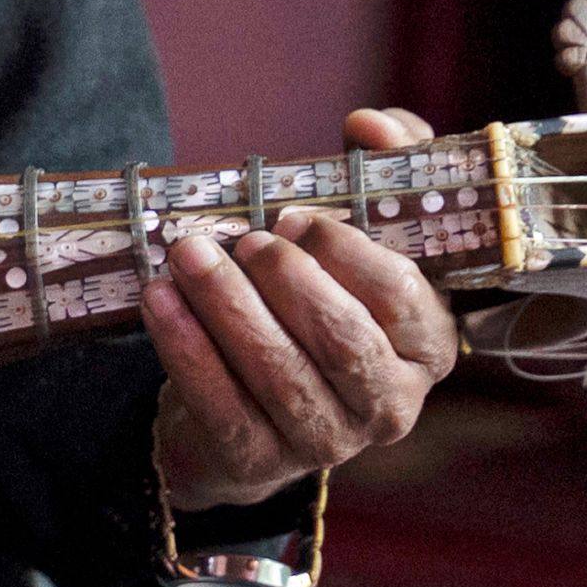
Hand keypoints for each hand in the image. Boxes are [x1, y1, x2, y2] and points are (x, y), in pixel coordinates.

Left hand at [145, 107, 459, 509]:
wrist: (248, 402)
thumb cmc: (316, 299)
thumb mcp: (356, 232)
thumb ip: (383, 166)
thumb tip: (370, 124)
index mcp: (427, 346)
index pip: (404, 299)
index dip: (350, 255)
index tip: (298, 217)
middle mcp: (388, 404)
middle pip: (341, 340)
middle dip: (287, 282)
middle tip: (242, 238)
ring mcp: (325, 441)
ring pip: (277, 372)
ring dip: (226, 307)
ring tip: (186, 254)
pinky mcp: (258, 462)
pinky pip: (219, 403)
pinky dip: (185, 348)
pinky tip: (160, 301)